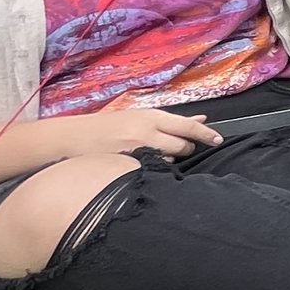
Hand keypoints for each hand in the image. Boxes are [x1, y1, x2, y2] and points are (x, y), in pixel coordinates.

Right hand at [66, 107, 223, 159]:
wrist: (70, 139)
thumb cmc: (106, 126)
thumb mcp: (139, 116)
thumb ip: (170, 121)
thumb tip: (202, 118)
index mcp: (150, 117)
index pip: (187, 126)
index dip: (206, 134)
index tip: (219, 140)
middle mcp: (146, 133)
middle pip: (182, 147)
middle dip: (185, 150)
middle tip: (177, 150)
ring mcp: (136, 152)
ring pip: (168, 162)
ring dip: (168, 161)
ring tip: (152, 157)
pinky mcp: (127, 168)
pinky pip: (150, 172)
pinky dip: (153, 172)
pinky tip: (143, 169)